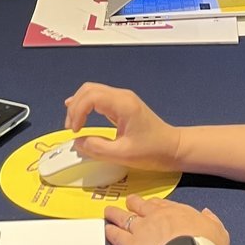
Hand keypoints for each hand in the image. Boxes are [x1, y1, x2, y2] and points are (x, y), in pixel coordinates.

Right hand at [64, 84, 181, 171]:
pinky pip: (99, 98)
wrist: (173, 148)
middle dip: (75, 107)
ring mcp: (123, 99)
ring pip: (93, 91)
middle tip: (71, 128)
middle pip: (89, 89)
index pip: (91, 97)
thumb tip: (78, 143)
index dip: (77, 112)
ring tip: (73, 124)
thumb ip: (98, 149)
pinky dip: (86, 105)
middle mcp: (122, 96)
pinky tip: (79, 114)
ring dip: (79, 105)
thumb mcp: (123, 155)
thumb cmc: (153, 151)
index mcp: (123, 104)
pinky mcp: (123, 105)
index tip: (75, 131)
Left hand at [103, 196, 230, 244]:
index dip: (154, 204)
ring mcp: (142, 229)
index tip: (150, 205)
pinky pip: (117, 236)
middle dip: (134, 203)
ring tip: (109, 212)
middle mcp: (157, 216)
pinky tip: (107, 231)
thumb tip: (207, 213)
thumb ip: (211, 220)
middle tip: (129, 202)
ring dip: (116, 214)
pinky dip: (111, 233)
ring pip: (124, 217)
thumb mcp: (218, 231)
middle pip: (140, 205)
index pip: (162, 204)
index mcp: (177, 211)